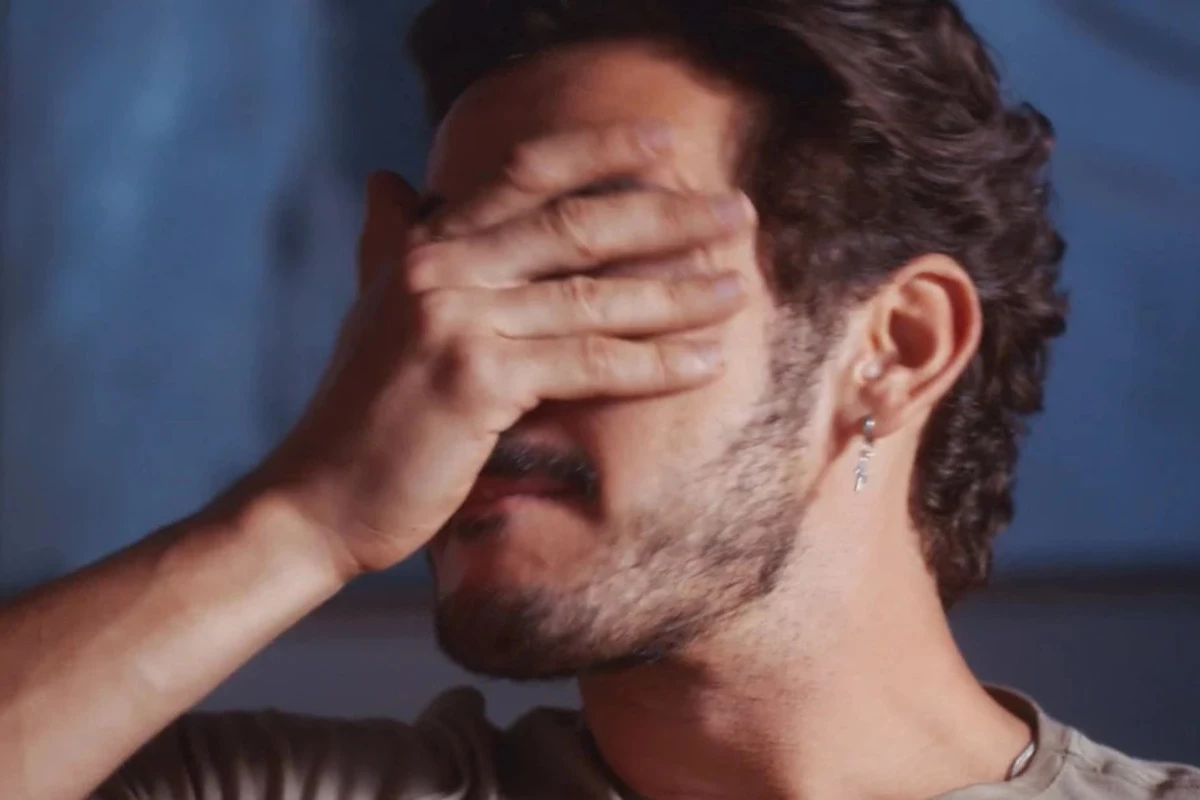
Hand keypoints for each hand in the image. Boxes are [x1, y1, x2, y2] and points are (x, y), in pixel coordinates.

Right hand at [257, 123, 755, 578]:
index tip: (667, 145)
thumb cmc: (361, 413)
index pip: (523, 174)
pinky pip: (588, 364)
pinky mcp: (476, 380)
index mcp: (424, 246)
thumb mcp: (374, 311)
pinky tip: (706, 362)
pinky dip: (653, 364)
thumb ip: (389, 244)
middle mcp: (440, 269)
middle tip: (738, 214)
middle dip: (667, 217)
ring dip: (678, 292)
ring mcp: (456, 320)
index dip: (600, 152)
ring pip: (593, 297)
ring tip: (738, 288)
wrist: (318, 499)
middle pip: (575, 226)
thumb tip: (390, 182)